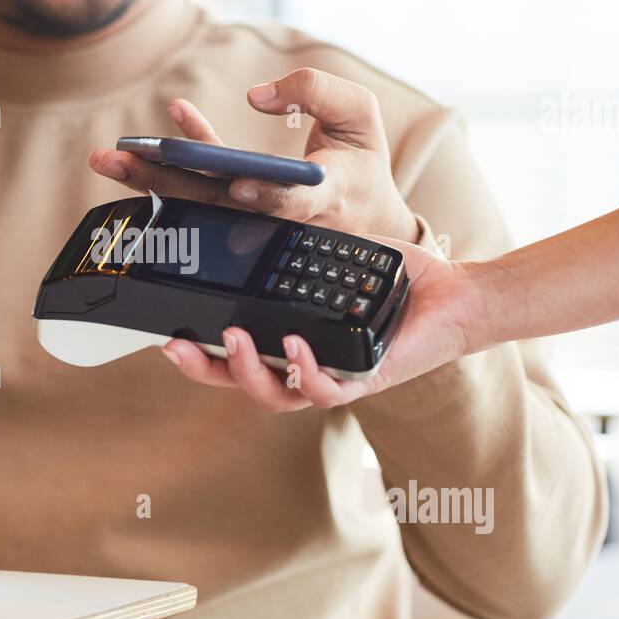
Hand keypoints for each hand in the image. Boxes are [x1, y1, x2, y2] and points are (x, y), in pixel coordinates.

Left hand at [88, 68, 419, 241]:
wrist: (364, 215)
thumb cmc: (363, 160)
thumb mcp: (360, 114)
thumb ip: (315, 90)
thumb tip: (257, 95)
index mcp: (322, 199)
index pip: (290, 203)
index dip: (265, 196)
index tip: (239, 185)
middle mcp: (279, 216)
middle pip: (216, 203)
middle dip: (163, 181)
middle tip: (118, 160)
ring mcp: (253, 216)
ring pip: (196, 202)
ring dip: (148, 179)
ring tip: (107, 157)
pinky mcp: (238, 206)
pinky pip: (203, 183)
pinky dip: (184, 152)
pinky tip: (170, 119)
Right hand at [158, 239, 488, 410]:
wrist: (449, 293)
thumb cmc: (389, 278)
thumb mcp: (327, 255)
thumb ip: (289, 249)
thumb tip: (244, 222)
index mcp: (290, 340)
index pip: (234, 357)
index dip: (199, 354)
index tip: (169, 334)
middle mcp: (306, 365)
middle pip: (242, 383)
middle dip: (205, 370)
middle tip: (177, 348)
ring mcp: (333, 377)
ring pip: (277, 395)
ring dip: (249, 372)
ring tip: (234, 340)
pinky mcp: (364, 381)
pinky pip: (326, 391)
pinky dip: (305, 371)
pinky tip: (294, 346)